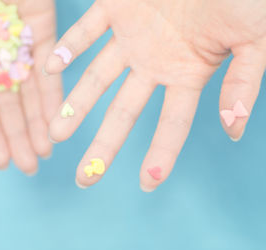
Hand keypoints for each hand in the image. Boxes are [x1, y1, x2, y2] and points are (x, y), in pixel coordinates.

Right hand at [0, 0, 61, 173]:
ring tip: (45, 153)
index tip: (1, 162)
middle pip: (10, 107)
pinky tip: (57, 123)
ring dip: (38, 125)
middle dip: (19, 138)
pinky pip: (51, 72)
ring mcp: (21, 49)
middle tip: (30, 167)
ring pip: (32, 96)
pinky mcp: (46, 35)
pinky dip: (54, 98)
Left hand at [45, 0, 265, 190]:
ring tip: (54, 133)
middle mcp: (153, 62)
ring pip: (97, 78)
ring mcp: (131, 36)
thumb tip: (234, 130)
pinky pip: (86, 30)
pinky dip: (69, 46)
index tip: (147, 186)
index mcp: (186, 72)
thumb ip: (244, 82)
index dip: (161, 155)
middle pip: (124, 112)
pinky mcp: (114, 6)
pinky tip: (50, 67)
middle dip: (103, 145)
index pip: (172, 124)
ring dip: (75, 104)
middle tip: (83, 178)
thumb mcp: (254, 38)